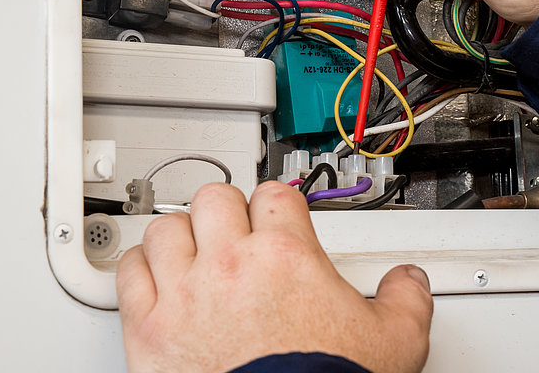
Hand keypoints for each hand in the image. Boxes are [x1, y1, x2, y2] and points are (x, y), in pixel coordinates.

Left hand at [117, 181, 433, 372]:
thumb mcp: (393, 342)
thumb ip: (405, 300)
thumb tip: (408, 282)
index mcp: (286, 257)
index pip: (275, 195)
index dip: (279, 204)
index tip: (279, 216)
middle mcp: (230, 265)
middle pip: (216, 199)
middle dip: (228, 211)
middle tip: (236, 230)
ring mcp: (185, 294)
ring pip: (167, 228)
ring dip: (181, 236)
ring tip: (193, 250)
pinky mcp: (148, 330)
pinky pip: (130, 273)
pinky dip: (141, 269)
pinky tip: (155, 276)